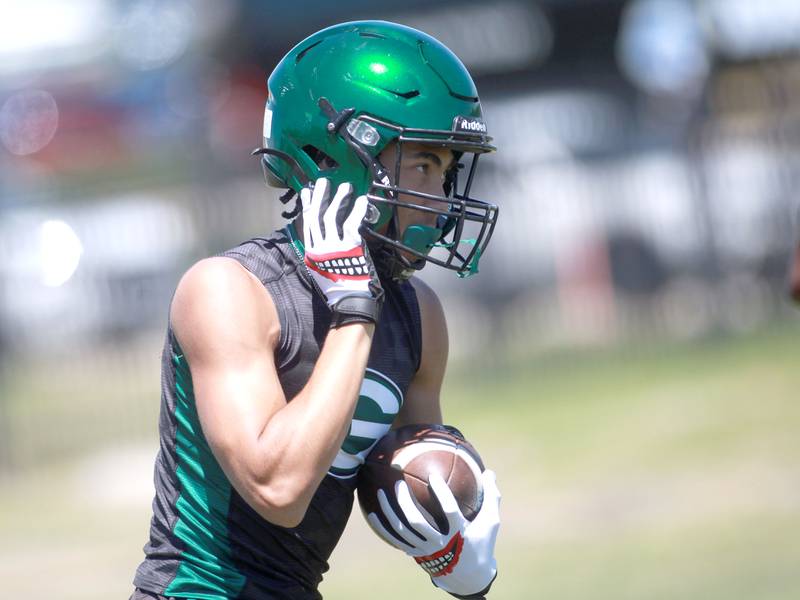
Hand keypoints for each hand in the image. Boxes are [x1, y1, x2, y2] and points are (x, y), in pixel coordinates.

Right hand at [300, 178, 382, 325]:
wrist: (352, 301)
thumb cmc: (341, 289)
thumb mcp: (323, 271)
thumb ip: (322, 254)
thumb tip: (324, 239)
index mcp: (312, 254)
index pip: (307, 224)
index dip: (308, 206)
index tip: (308, 192)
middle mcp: (320, 248)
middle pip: (316, 216)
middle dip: (319, 197)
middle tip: (323, 182)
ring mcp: (334, 246)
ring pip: (332, 216)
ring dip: (338, 199)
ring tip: (345, 187)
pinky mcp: (350, 246)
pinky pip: (352, 223)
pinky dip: (356, 210)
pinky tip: (360, 201)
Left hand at [366, 470, 500, 597]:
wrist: (469, 576)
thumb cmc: (481, 543)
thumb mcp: (491, 522)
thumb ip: (492, 497)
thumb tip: (490, 472)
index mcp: (459, 532)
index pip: (448, 511)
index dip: (441, 493)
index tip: (433, 475)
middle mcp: (440, 543)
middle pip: (418, 522)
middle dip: (405, 502)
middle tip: (399, 483)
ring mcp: (426, 550)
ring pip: (403, 531)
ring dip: (389, 512)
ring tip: (381, 493)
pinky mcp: (416, 554)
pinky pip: (395, 540)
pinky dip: (382, 527)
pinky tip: (371, 513)